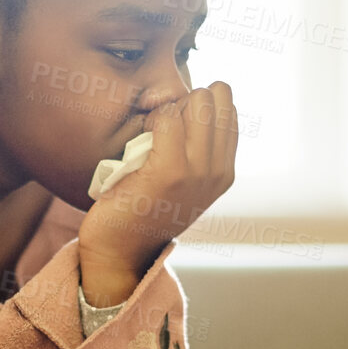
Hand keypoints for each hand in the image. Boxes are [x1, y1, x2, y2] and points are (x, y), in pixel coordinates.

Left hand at [78, 82, 238, 285]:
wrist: (119, 250)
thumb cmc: (142, 208)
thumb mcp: (182, 182)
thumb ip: (196, 150)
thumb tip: (194, 102)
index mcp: (224, 172)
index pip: (228, 109)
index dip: (197, 105)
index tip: (174, 126)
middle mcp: (217, 171)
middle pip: (214, 98)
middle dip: (184, 101)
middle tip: (160, 125)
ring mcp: (197, 172)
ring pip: (196, 102)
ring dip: (168, 108)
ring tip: (149, 133)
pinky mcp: (170, 171)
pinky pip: (167, 117)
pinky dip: (151, 119)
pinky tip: (138, 141)